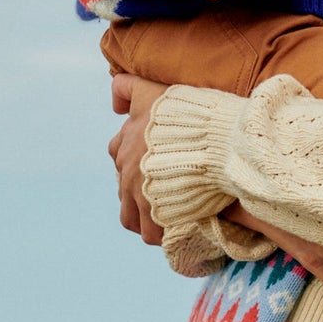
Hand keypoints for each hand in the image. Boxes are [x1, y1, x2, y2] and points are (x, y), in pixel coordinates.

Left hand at [108, 73, 168, 244]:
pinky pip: (150, 232)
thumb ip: (125, 87)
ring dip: (146, 220)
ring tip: (166, 221)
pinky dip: (160, 234)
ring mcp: (139, 192)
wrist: (209, 137)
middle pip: (123, 193)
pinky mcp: (156, 211)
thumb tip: (114, 106)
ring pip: (131, 217)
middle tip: (165, 196)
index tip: (154, 166)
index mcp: (124, 143)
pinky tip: (174, 231)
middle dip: (141, 196)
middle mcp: (126, 170)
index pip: (118, 156)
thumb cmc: (184, 112)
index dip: (135, 162)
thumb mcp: (148, 89)